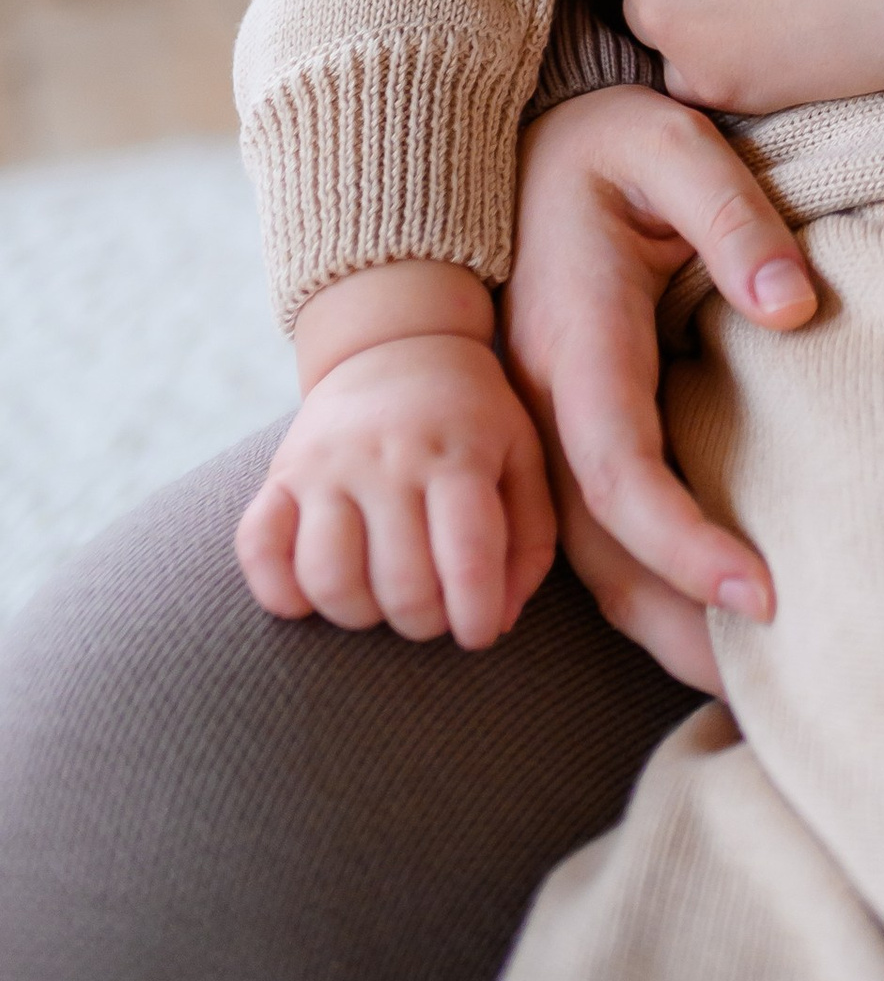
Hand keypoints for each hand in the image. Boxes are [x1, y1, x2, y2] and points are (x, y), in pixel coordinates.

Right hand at [236, 262, 553, 648]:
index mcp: (459, 452)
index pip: (469, 555)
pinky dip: (279, 592)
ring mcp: (328, 464)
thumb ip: (528, 540)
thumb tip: (502, 622)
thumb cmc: (472, 420)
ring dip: (358, 615)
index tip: (479, 635)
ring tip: (382, 601)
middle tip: (433, 613)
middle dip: (423, 623)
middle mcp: (389, 457)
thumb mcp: (522, 456)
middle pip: (401, 583)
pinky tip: (313, 595)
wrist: (398, 346)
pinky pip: (258, 550)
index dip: (476, 615)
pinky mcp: (281, 473)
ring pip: (329, 579)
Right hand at [506, 85, 822, 691]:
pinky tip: (685, 613)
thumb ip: (735, 217)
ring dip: (650, 619)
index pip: (618, 471)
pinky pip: (577, 524)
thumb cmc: (608, 142)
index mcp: (575, 336)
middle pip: (590, 546)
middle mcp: (537, 396)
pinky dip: (630, 580)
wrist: (521, 139)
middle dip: (669, 625)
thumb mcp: (674, 145)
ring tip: (735, 681)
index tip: (762, 596)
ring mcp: (532, 418)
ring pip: (578, 550)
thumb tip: (793, 309)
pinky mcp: (547, 425)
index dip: (683, 545)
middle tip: (760, 690)